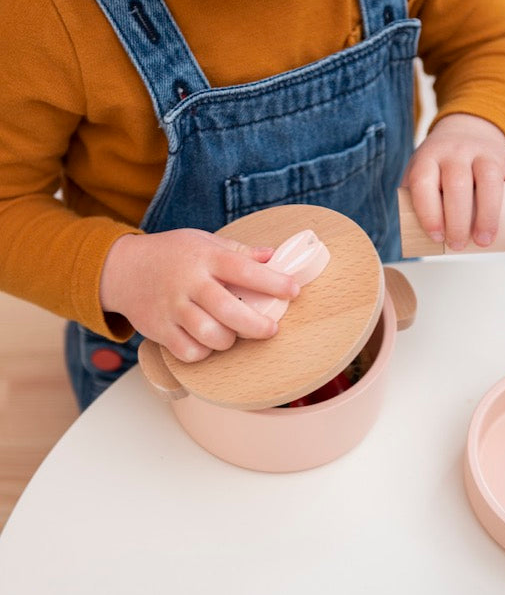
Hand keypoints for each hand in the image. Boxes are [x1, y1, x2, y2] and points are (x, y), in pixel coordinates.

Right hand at [99, 229, 300, 361]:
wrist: (122, 268)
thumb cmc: (171, 254)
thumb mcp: (204, 241)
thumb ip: (239, 251)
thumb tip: (272, 256)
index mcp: (205, 257)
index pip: (244, 269)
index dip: (272, 282)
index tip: (293, 290)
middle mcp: (189, 283)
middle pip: (229, 310)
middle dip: (257, 325)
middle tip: (271, 329)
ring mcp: (172, 308)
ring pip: (209, 335)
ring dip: (229, 340)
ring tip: (235, 333)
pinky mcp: (159, 329)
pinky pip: (188, 352)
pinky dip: (204, 352)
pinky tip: (209, 343)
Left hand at [402, 114, 504, 249]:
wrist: (458, 135)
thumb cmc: (437, 170)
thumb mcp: (418, 177)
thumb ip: (412, 205)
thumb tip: (412, 248)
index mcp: (429, 158)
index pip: (425, 183)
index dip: (428, 211)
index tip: (436, 237)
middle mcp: (456, 151)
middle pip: (457, 183)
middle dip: (458, 219)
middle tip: (459, 246)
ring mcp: (485, 152)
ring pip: (489, 177)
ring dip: (489, 212)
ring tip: (485, 240)